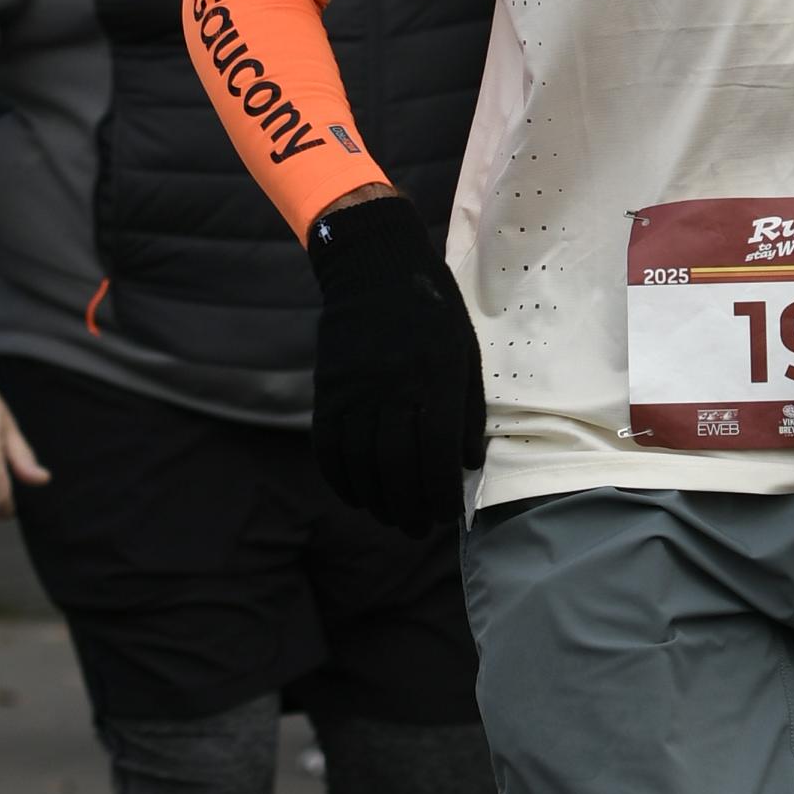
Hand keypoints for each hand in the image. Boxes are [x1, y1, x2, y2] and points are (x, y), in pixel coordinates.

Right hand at [308, 188, 485, 533]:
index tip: (446, 515)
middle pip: (396, 465)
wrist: (374, 265)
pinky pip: (328, 445)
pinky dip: (340, 479)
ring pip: (361, 462)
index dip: (440, 492)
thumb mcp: (464, 351)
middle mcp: (392, 385)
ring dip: (377, 500)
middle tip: (418, 529)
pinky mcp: (327, 388)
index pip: (436, 451)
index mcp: (435, 375)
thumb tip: (466, 464)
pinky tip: (357, 496)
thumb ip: (466, 408)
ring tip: (392, 518)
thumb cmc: (432, 309)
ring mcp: (354, 388)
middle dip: (409, 507)